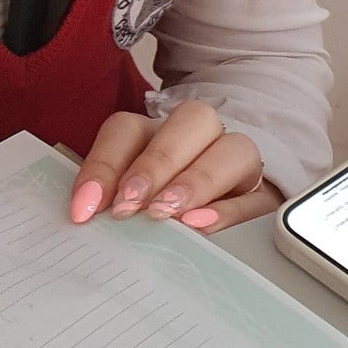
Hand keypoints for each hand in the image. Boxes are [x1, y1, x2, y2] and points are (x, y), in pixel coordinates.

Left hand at [69, 102, 278, 234]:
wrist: (222, 204)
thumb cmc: (160, 202)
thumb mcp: (129, 196)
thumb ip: (111, 197)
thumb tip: (86, 216)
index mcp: (155, 131)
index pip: (127, 129)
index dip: (103, 165)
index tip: (84, 208)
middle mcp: (199, 136)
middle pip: (189, 122)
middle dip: (155, 163)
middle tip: (130, 205)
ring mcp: (237, 161)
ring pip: (232, 148)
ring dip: (196, 180)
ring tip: (169, 214)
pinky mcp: (263, 194)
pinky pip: (254, 195)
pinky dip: (227, 210)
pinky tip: (201, 225)